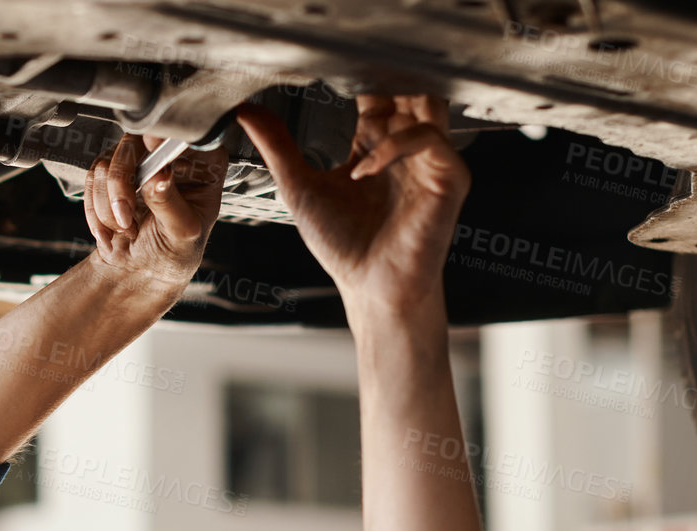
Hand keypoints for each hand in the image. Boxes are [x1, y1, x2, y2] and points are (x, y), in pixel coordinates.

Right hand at [83, 132, 227, 291]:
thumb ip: (170, 201)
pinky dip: (96, 210)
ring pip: (106, 163)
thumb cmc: (173, 252)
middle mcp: (170, 153)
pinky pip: (92, 177)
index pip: (184, 133)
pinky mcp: (113, 169)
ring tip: (127, 230)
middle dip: (121, 187)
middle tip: (126, 220)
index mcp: (203, 163)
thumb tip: (160, 173)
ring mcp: (139, 158)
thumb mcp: (180, 232)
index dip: (162, 139)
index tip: (151, 147)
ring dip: (109, 208)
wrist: (142, 271)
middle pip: (133, 142)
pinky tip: (112, 229)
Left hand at [236, 94, 469, 313]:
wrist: (372, 288)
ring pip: (426, 101)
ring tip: (359, 121)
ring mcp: (432, 159)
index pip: (377, 92)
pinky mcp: (449, 177)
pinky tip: (362, 170)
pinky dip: (393, 147)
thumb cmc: (345, 246)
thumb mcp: (300, 188)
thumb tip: (247, 112)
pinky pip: (429, 139)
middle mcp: (407, 146)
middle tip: (345, 85)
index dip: (355, 79)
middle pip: (406, 87)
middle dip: (380, 82)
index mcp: (378, 143)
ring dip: (393, 104)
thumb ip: (278, 148)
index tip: (324, 75)